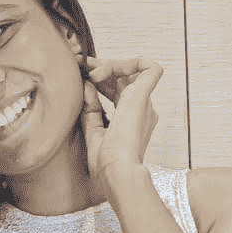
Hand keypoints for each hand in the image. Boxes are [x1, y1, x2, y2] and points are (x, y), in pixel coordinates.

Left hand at [81, 56, 162, 183]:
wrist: (116, 171)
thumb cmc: (107, 164)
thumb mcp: (93, 131)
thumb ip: (91, 109)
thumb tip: (88, 85)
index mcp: (131, 121)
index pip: (117, 91)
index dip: (100, 80)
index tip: (82, 74)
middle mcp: (141, 111)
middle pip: (124, 78)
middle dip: (102, 67)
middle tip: (83, 64)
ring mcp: (144, 104)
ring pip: (133, 70)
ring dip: (109, 65)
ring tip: (90, 72)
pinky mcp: (143, 96)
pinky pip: (149, 67)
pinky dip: (128, 61)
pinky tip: (103, 69)